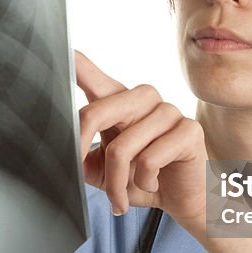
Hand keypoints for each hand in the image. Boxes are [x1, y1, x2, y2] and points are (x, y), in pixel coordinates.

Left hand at [74, 50, 206, 223]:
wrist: (180, 200)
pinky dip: (144, 183)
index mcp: (119, 101)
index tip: (63, 52)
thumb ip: (82, 158)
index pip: (94, 76)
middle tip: (80, 173)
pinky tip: (153, 185)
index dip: (77, 65)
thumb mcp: (101, 171)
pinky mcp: (189, 130)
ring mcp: (168, 111)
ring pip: (122, 148)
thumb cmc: (139, 179)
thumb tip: (62, 153)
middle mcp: (143, 98)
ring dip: (115, 183)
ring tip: (119, 197)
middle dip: (82, 148)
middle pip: (97, 112)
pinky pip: (150, 160)